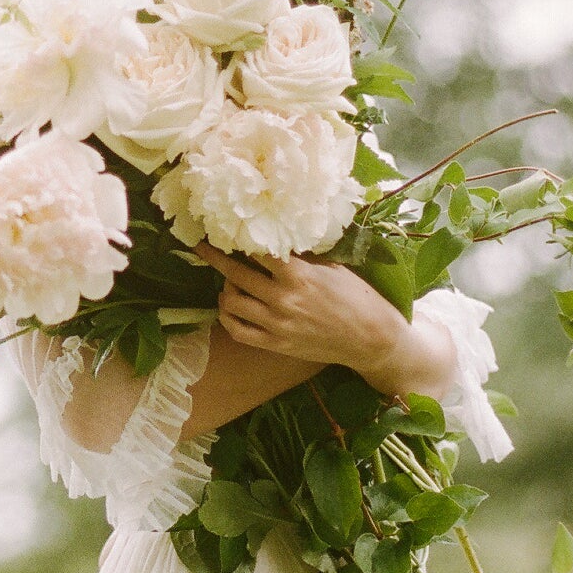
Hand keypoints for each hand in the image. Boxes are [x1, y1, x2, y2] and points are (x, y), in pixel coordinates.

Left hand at [200, 244, 456, 396]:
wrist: (369, 338)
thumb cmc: (356, 297)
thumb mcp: (331, 267)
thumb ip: (300, 257)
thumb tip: (273, 239)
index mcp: (298, 275)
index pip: (256, 251)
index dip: (238, 238)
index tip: (224, 228)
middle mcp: (283, 299)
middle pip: (235, 274)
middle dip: (215, 258)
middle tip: (202, 247)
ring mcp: (277, 324)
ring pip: (231, 304)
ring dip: (225, 290)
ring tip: (229, 282)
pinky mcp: (275, 344)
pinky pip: (238, 332)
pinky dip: (228, 318)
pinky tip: (230, 308)